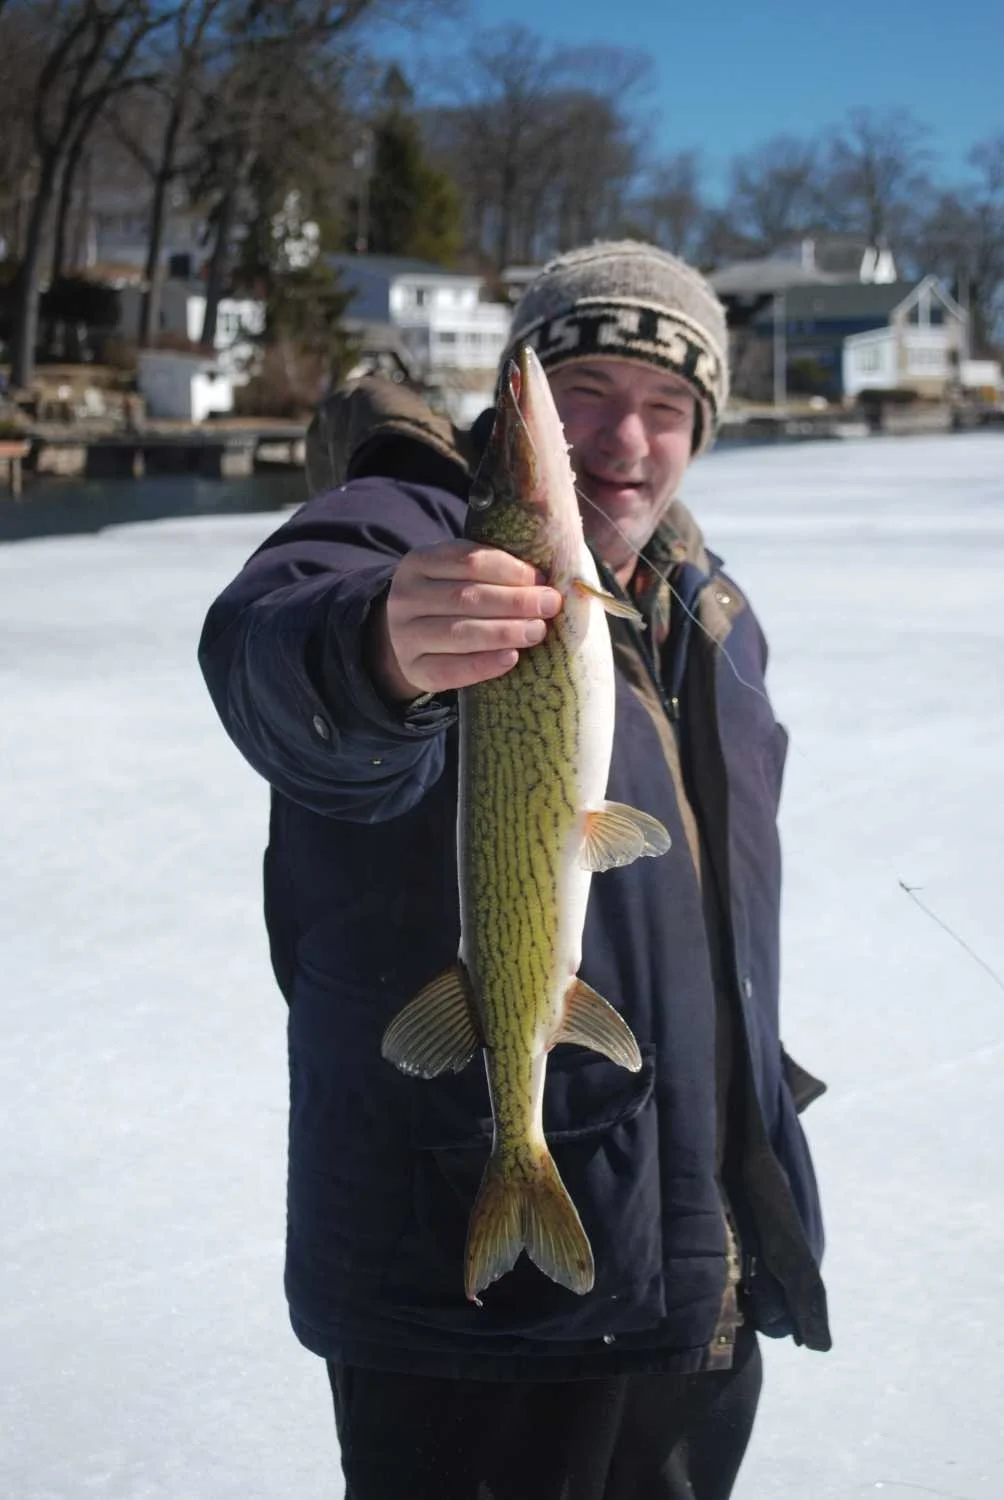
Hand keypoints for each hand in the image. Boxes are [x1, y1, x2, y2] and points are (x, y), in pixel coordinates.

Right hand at [366, 540, 562, 700]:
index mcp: (418, 562)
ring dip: (506, 632)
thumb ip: (491, 569)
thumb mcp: (457, 574)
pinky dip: (484, 664)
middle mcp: (405, 597)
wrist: (410, 637)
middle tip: (550, 605)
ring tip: (537, 631)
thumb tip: (544, 578)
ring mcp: (405, 636)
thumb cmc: (450, 600)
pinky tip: (511, 658)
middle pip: (466, 597)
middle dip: (515, 601)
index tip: (541, 579)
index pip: (469, 561)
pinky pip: (450, 669)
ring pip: (460, 632)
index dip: (510, 570)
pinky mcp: (414, 670)